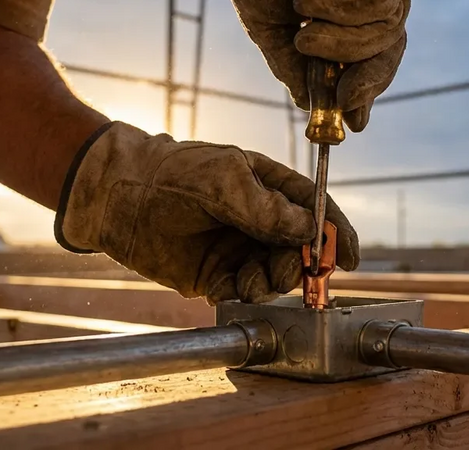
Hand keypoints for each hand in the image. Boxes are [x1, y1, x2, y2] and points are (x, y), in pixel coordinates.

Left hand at [54, 122, 358, 303]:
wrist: (118, 195)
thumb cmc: (173, 172)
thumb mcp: (224, 179)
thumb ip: (266, 207)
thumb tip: (309, 227)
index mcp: (268, 188)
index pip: (314, 209)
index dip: (336, 232)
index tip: (349, 257)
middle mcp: (259, 220)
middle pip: (300, 248)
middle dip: (303, 263)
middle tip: (292, 269)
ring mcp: (238, 249)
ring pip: (276, 274)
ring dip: (274, 281)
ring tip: (253, 278)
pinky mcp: (215, 276)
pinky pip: (245, 292)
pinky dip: (247, 295)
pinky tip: (233, 287)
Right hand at [161, 0, 409, 131]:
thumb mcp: (275, 35)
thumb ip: (298, 70)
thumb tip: (312, 108)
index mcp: (354, 17)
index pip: (377, 60)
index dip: (368, 90)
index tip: (353, 121)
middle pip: (392, 49)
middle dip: (367, 79)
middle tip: (342, 96)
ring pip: (388, 30)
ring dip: (342, 43)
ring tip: (303, 31)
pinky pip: (380, 1)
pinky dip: (343, 10)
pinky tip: (310, 1)